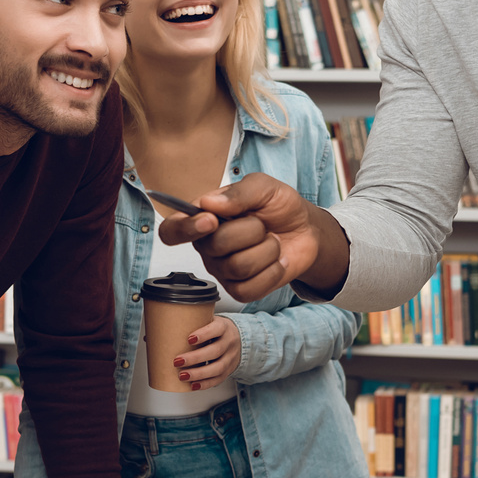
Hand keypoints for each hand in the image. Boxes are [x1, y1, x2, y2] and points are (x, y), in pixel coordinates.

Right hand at [156, 173, 330, 302]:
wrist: (305, 230)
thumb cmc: (278, 207)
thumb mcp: (263, 187)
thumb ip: (238, 192)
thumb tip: (208, 202)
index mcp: (204, 218)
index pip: (172, 230)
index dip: (184, 228)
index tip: (210, 220)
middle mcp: (208, 247)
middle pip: (216, 246)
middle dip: (250, 230)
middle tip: (262, 224)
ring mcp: (223, 271)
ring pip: (238, 267)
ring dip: (267, 249)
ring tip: (272, 241)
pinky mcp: (241, 290)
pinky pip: (250, 288)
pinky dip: (273, 271)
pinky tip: (277, 260)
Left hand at [174, 316, 240, 390]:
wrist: (238, 338)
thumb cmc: (215, 330)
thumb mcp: (208, 321)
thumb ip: (191, 325)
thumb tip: (158, 332)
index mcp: (223, 327)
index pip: (216, 329)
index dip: (204, 334)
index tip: (189, 339)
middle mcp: (229, 342)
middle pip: (215, 351)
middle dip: (195, 358)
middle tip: (177, 361)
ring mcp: (230, 358)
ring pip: (217, 368)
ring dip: (199, 374)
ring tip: (182, 375)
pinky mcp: (228, 370)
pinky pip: (218, 379)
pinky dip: (205, 384)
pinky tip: (193, 385)